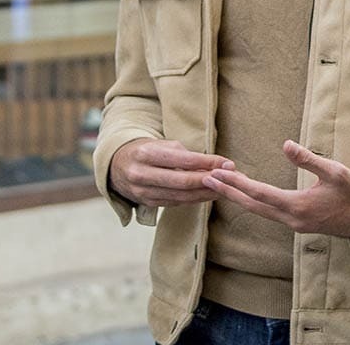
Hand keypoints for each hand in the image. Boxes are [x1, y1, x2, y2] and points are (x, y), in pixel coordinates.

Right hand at [110, 138, 230, 207]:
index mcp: (147, 154)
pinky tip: (210, 195)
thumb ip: (189, 156)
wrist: (117, 165)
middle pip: (182, 182)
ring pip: (180, 196)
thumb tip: (219, 165)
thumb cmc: (149, 150)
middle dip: (210, 181)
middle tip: (231, 179)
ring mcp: (142, 192)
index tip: (229, 163)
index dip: (208, 163)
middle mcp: (141, 174)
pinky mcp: (146, 203)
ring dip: (206, 193)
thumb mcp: (164, 145)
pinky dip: (194, 199)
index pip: (184, 160)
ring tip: (226, 188)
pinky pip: (175, 203)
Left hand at [202, 140, 349, 236]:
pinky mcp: (297, 223)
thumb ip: (309, 159)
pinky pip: (267, 213)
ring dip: (238, 198)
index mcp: (297, 206)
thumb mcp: (334, 171)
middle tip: (207, 180)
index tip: (218, 174)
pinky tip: (245, 196)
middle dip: (228, 192)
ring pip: (258, 211)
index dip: (237, 183)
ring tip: (219, 186)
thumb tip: (286, 145)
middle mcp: (291, 218)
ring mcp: (293, 224)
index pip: (260, 193)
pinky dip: (252, 203)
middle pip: (251, 205)